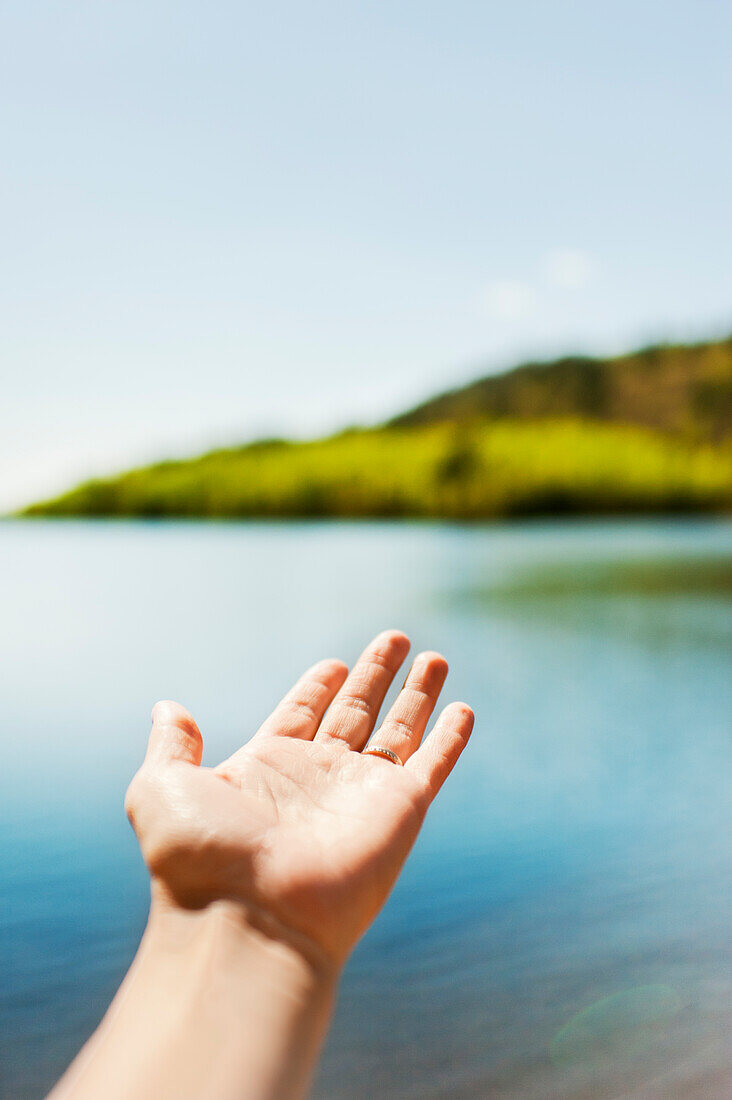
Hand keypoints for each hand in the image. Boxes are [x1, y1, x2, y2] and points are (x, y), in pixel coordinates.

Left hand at [125, 630, 473, 966]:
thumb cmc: (201, 859)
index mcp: (267, 768)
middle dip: (376, 674)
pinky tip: (462, 710)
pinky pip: (431, 765)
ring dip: (418, 694)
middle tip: (396, 637)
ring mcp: (361, 794)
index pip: (303, 712)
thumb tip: (167, 707)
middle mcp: (318, 778)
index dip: (319, 686)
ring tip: (435, 657)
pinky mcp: (400, 811)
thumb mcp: (162, 789)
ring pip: (399, 730)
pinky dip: (449, 739)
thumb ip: (172, 745)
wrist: (249, 920)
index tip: (335, 664)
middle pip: (356, 712)